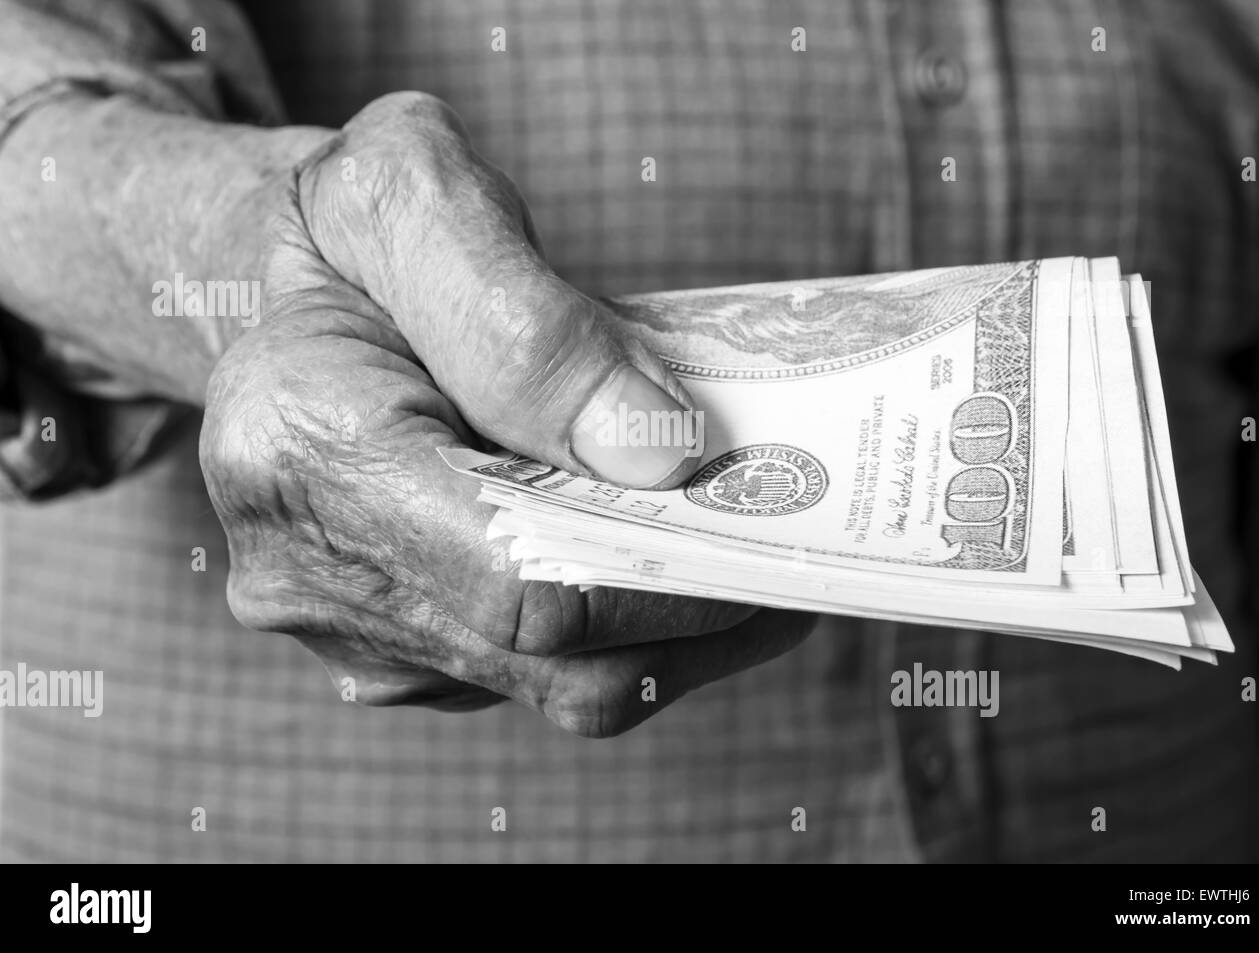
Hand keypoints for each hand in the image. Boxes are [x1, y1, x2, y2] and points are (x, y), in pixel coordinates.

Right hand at [199, 92, 813, 735]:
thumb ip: (531, 324)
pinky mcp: (389, 645)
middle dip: (693, 608)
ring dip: (664, 619)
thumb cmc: (344, 233)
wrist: (262, 290)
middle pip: (555, 661)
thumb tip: (658, 455)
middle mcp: (306, 571)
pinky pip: (529, 669)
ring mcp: (347, 626)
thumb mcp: (418, 195)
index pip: (521, 586)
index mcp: (305, 447)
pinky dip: (611, 622)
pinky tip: (648, 545)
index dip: (667, 576)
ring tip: (735, 533)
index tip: (772, 521)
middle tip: (790, 536)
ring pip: (553, 680)